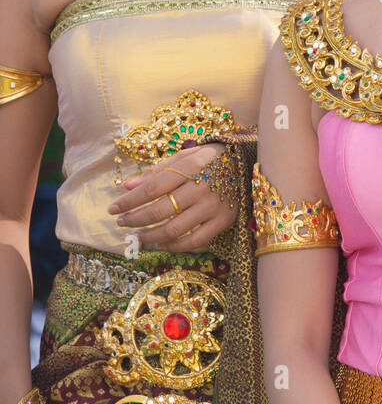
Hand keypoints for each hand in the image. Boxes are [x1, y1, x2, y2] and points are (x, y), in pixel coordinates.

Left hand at [107, 143, 236, 250]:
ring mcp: (214, 207)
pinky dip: (175, 245)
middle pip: (160, 210)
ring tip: (138, 235)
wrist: (246, 163)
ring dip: (151, 235)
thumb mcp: (183, 157)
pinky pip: (195, 241)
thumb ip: (156, 172)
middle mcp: (202, 188)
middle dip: (136, 219)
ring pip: (175, 229)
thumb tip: (128, 185)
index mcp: (190, 168)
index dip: (130, 201)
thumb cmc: (209, 159)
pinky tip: (162, 242)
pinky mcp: (224, 221)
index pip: (152, 188)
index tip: (112, 209)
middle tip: (122, 223)